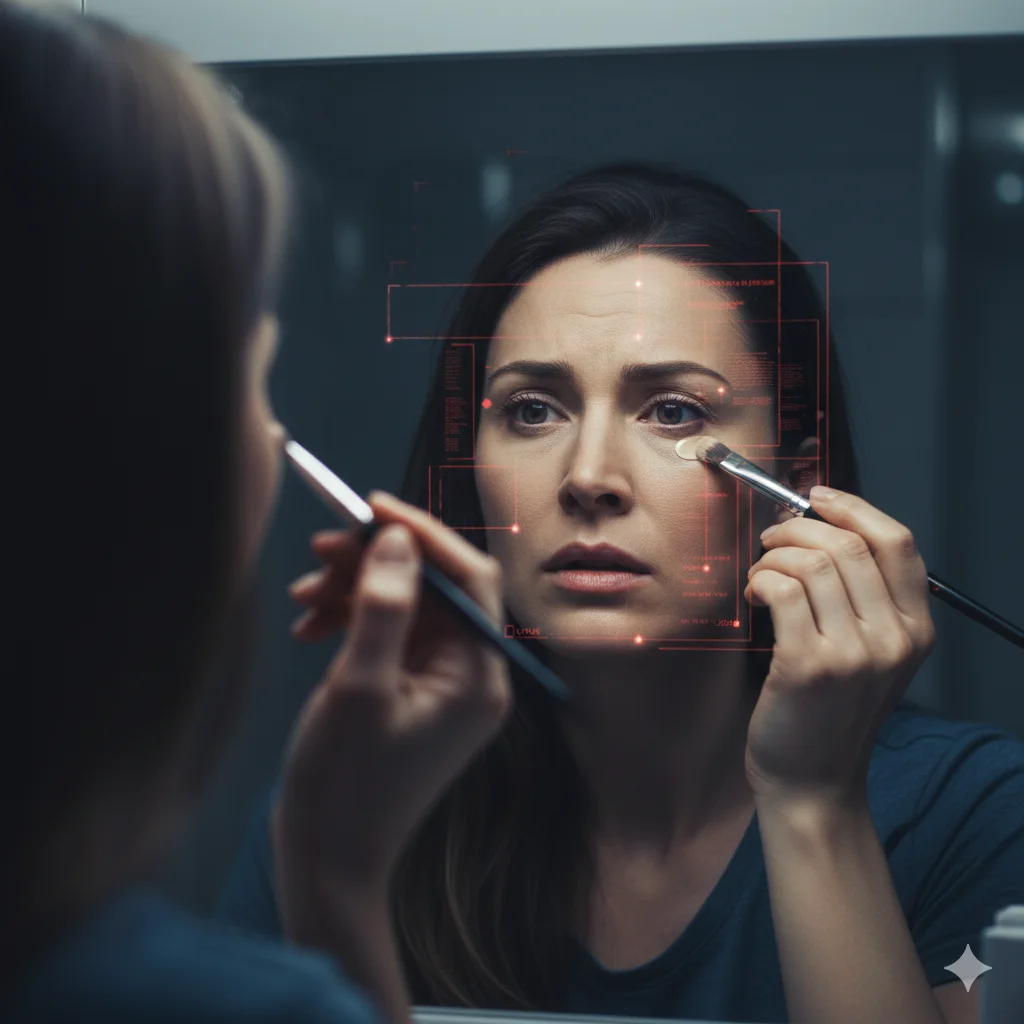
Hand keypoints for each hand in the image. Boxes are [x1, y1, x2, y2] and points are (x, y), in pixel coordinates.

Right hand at [274, 492, 511, 888]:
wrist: (328, 861)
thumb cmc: (344, 786)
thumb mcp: (359, 687)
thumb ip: (383, 606)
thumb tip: (397, 536)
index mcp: (478, 676)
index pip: (470, 578)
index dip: (424, 534)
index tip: (369, 507)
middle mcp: (471, 675)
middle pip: (434, 588)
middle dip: (377, 561)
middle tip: (320, 548)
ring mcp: (442, 683)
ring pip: (406, 605)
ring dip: (355, 589)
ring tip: (302, 594)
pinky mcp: (413, 690)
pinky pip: (389, 633)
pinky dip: (351, 619)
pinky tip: (309, 625)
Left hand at [742, 486, 934, 807]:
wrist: (812, 779)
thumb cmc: (830, 710)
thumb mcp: (870, 654)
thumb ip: (863, 598)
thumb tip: (821, 527)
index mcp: (916, 630)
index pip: (897, 543)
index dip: (853, 509)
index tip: (816, 499)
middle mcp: (894, 640)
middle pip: (848, 545)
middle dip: (797, 530)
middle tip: (770, 541)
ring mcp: (854, 654)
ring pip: (811, 563)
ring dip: (773, 556)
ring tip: (761, 576)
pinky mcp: (809, 666)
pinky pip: (782, 590)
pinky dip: (761, 580)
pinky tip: (754, 596)